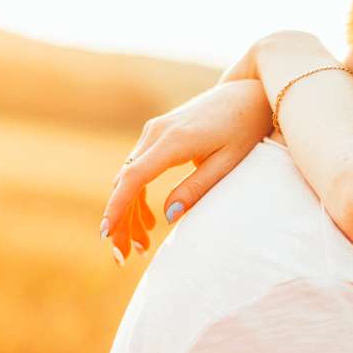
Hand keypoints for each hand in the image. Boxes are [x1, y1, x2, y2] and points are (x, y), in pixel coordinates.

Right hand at [100, 78, 271, 262]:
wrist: (246, 95)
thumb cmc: (244, 129)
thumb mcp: (227, 162)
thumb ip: (197, 188)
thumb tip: (168, 217)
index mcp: (174, 141)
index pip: (134, 178)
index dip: (118, 208)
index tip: (106, 234)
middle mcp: (156, 133)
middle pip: (125, 182)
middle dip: (120, 220)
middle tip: (124, 257)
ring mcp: (154, 131)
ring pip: (129, 177)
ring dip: (129, 212)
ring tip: (140, 246)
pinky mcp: (157, 134)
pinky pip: (139, 169)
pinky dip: (138, 196)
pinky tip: (150, 222)